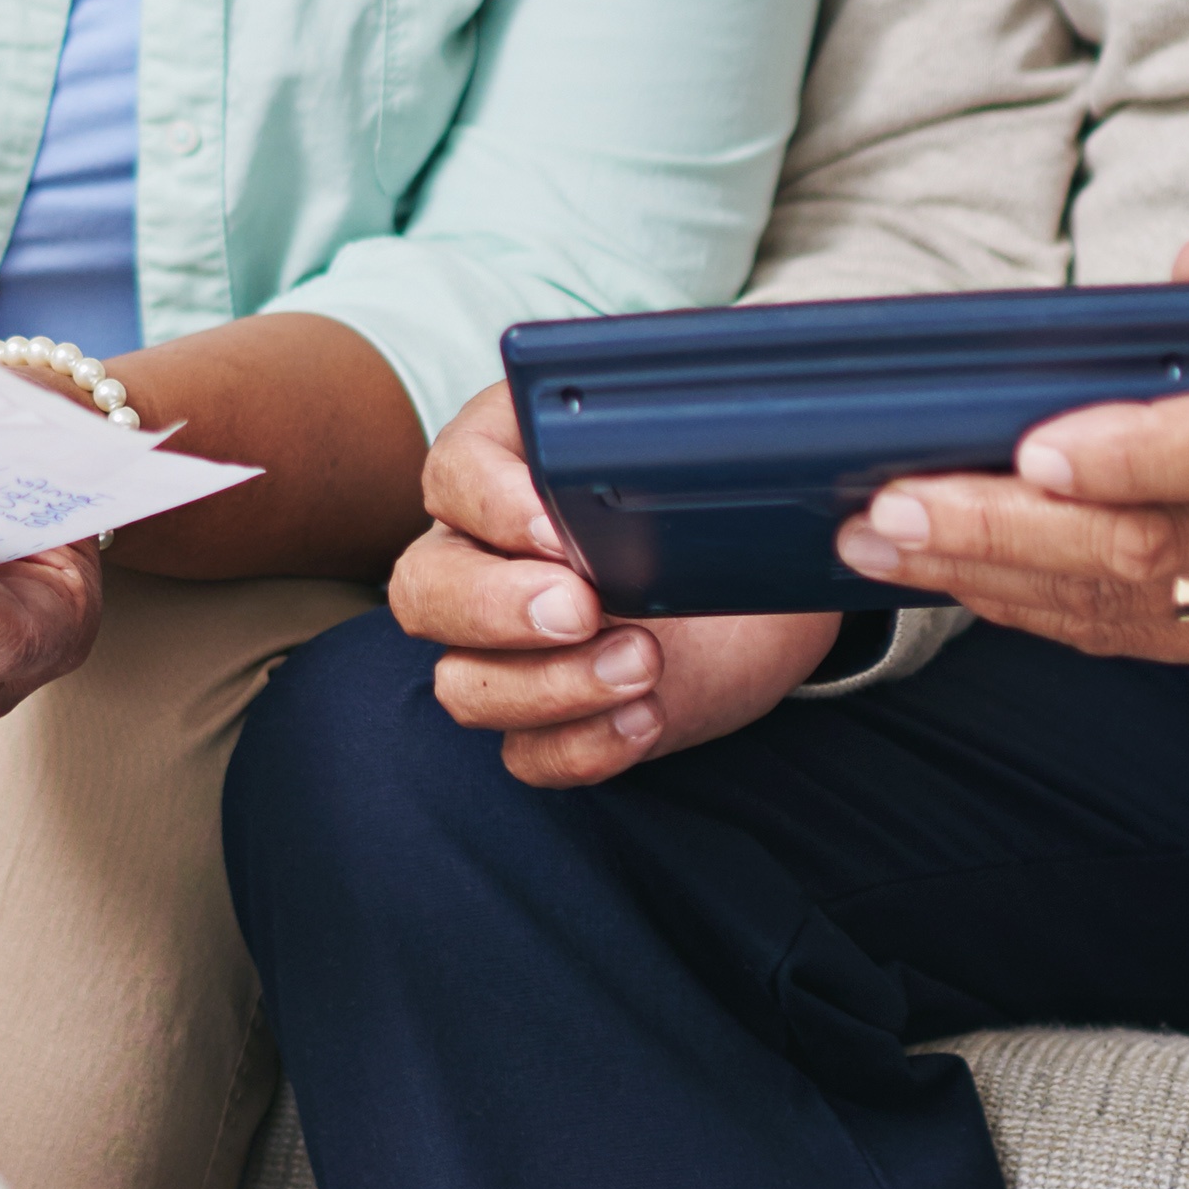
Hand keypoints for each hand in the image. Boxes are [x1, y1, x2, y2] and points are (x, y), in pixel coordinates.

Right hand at [392, 381, 834, 783]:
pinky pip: (525, 754)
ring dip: (547, 686)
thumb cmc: (710, 503)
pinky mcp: (548, 720)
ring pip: (463, 684)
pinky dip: (580, 745)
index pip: (452, 476)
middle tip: (583, 607)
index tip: (557, 526)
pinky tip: (645, 718)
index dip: (490, 504)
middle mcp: (482, 559)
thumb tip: (692, 443)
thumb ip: (671, 434)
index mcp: (504, 468)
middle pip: (426, 590)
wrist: (762, 591)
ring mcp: (504, 651)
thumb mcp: (696, 453)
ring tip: (644, 663)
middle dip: (497, 607)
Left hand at [834, 180, 1188, 663]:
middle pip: (1172, 545)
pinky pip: (1156, 637)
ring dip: (1004, 580)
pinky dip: (1050, 612)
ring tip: (886, 546)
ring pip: (1148, 606)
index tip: (1031, 450)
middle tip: (890, 509)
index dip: (1138, 458)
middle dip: (1012, 532)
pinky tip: (966, 577)